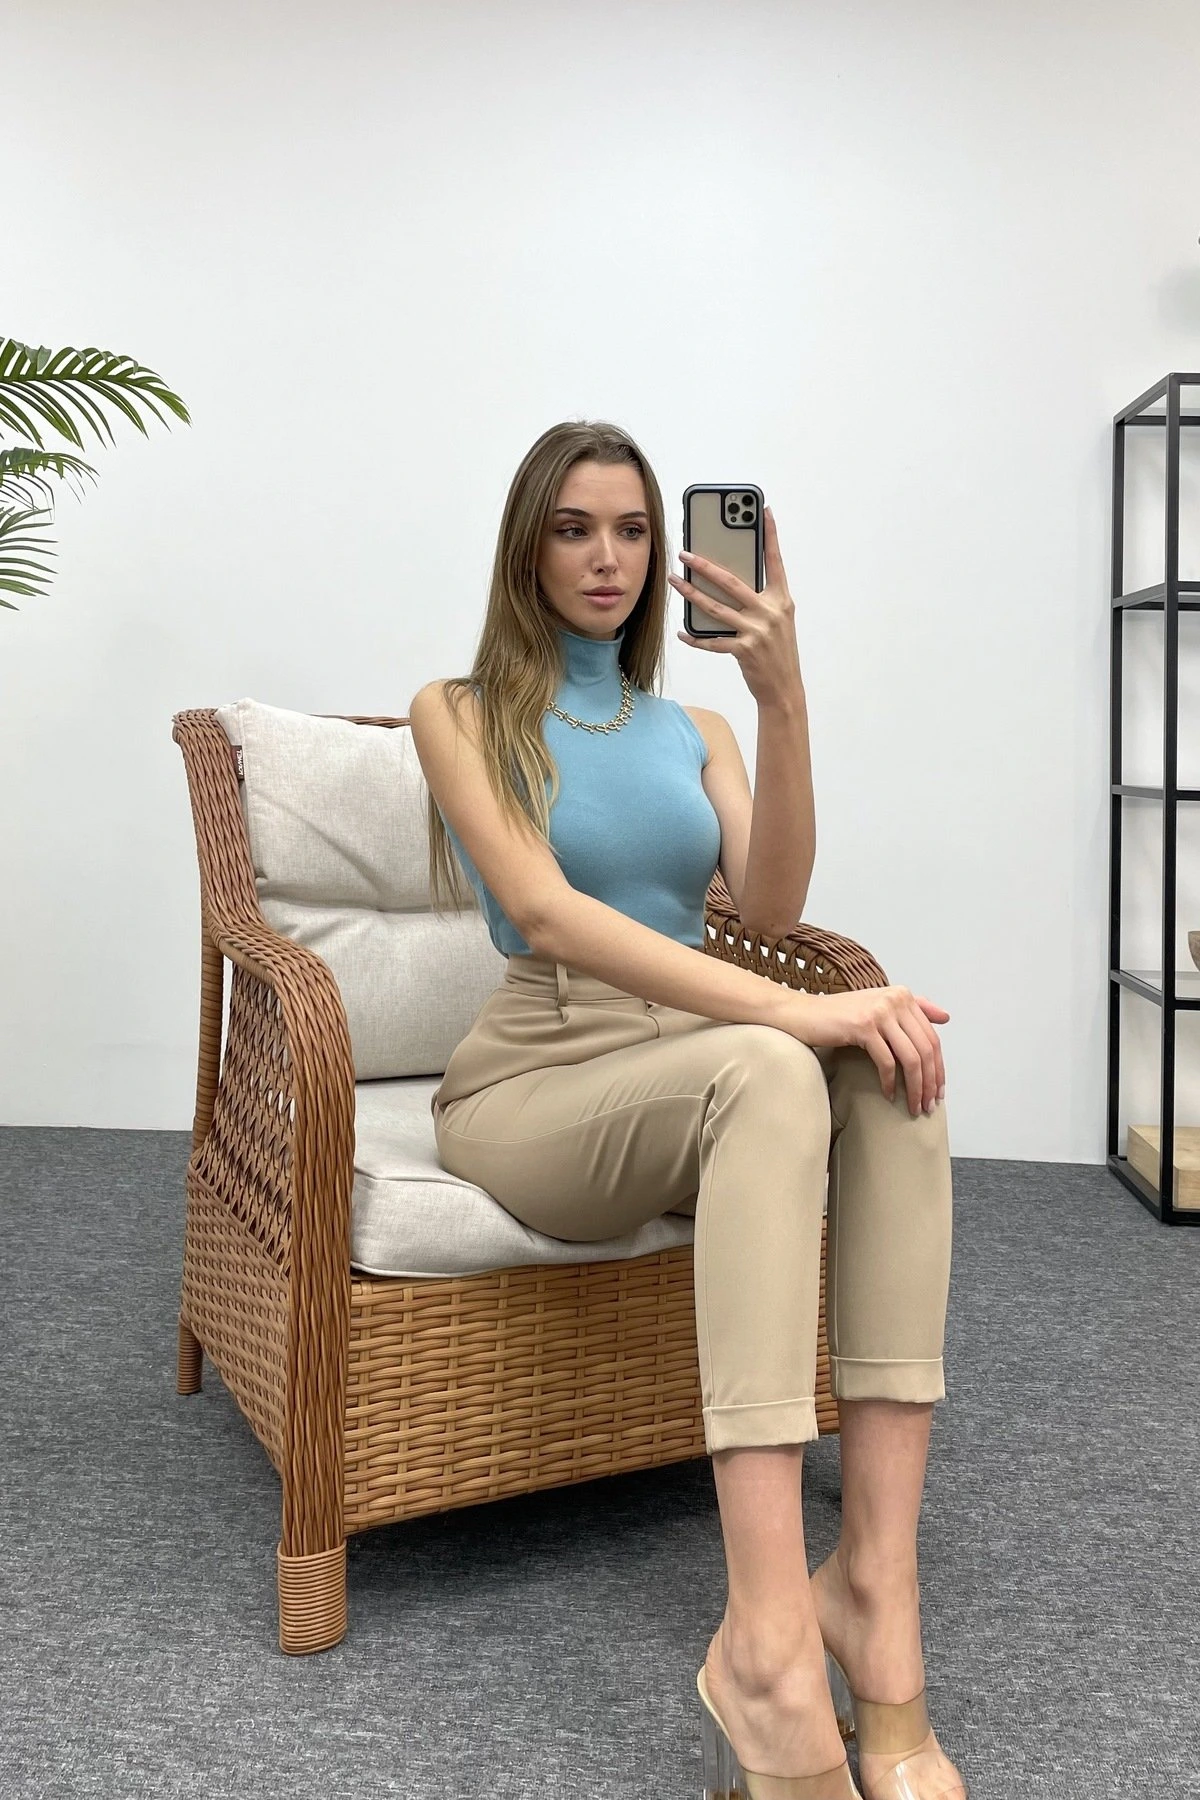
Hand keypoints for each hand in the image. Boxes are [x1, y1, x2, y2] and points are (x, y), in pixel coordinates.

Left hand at [667, 504, 803, 707]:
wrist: (785, 689)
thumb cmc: (778, 651)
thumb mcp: (778, 620)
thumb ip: (760, 600)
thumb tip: (728, 580)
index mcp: (781, 599)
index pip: (775, 561)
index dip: (770, 535)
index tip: (764, 510)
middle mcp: (771, 612)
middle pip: (732, 582)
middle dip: (705, 565)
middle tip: (685, 553)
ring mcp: (757, 632)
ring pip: (716, 607)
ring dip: (691, 594)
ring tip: (674, 581)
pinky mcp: (745, 651)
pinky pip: (713, 641)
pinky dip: (696, 638)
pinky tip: (682, 632)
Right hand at [782, 985, 948, 1117]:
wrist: (801, 1013)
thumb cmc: (838, 1016)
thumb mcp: (878, 1006)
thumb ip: (912, 1008)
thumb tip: (946, 1017)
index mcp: (902, 995)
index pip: (932, 1037)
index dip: (938, 1068)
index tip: (938, 1091)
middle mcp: (895, 1000)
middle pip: (925, 1049)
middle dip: (930, 1082)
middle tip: (928, 1105)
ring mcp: (879, 1012)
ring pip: (910, 1058)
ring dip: (915, 1087)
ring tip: (913, 1106)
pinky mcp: (863, 1026)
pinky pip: (886, 1062)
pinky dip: (890, 1082)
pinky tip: (889, 1094)